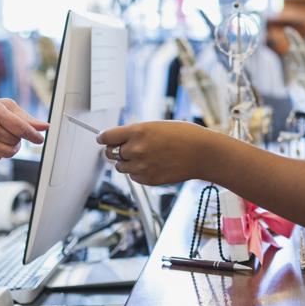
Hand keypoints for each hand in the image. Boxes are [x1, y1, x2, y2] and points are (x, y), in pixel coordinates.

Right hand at [0, 99, 47, 162]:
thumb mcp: (2, 106)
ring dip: (10, 148)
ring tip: (1, 138)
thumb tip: (44, 127)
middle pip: (16, 142)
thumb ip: (25, 117)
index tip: (40, 139)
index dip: (33, 135)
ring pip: (8, 153)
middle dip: (17, 139)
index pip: (21, 128)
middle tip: (8, 131)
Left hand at [97, 120, 211, 185]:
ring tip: (145, 156)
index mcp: (137, 131)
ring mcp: (141, 166)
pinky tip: (154, 165)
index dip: (103, 138)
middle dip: (115, 150)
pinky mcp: (147, 180)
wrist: (202, 153)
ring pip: (120, 167)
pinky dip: (138, 172)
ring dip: (127, 162)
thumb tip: (118, 140)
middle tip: (126, 148)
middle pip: (110, 153)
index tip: (103, 139)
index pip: (106, 137)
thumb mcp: (156, 126)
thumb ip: (135, 133)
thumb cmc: (183, 135)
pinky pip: (133, 177)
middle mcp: (135, 149)